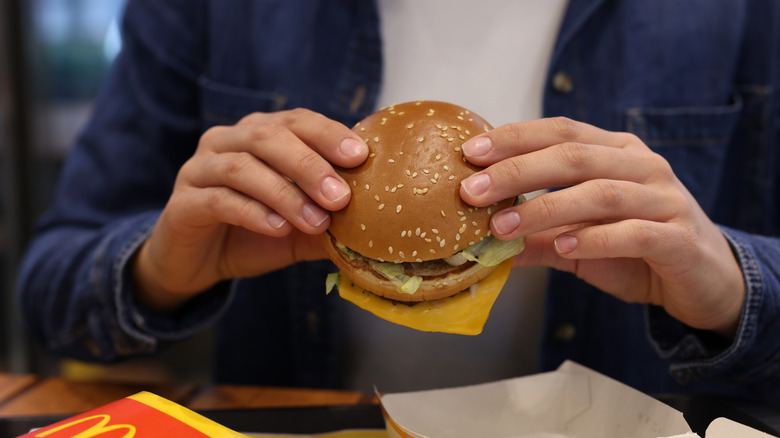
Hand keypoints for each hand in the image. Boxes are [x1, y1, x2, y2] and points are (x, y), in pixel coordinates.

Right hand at [132, 109, 367, 311]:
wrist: (196, 263)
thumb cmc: (253, 234)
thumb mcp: (300, 228)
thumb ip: (331, 221)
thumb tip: (377, 227)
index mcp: (258, 135)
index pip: (296, 121)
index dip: (327, 133)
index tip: (360, 155)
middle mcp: (226, 142)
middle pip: (268, 137)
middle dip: (309, 164)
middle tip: (340, 196)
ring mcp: (199, 169)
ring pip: (241, 167)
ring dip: (284, 193)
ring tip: (315, 221)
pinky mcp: (183, 203)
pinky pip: (218, 200)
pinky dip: (253, 213)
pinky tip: (279, 229)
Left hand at [459, 117, 744, 337]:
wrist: (705, 279)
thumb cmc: (636, 250)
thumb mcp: (576, 241)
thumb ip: (534, 237)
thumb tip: (479, 244)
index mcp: (616, 152)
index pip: (561, 131)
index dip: (515, 138)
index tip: (470, 153)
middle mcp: (642, 166)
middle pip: (574, 156)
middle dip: (517, 171)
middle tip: (472, 191)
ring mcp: (664, 199)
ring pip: (600, 193)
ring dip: (544, 209)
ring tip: (502, 228)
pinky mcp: (679, 238)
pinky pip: (634, 233)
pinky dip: (595, 239)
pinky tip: (563, 246)